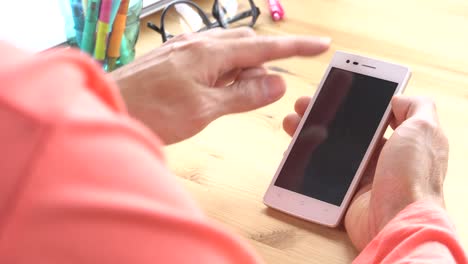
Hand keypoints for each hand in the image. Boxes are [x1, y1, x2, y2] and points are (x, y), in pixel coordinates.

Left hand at [111, 28, 329, 143]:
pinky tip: (215, 91)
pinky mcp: (174, 60)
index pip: (264, 47)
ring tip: (234, 99)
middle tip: (265, 91)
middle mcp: (198, 44)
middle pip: (247, 45)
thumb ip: (243, 95)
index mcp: (210, 53)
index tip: (321, 45)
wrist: (105, 107)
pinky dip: (223, 73)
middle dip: (264, 63)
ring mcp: (184, 50)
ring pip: (228, 52)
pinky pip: (210, 59)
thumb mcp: (205, 109)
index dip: (296, 47)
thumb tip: (277, 83)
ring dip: (242, 72)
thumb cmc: (151, 111)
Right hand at [283, 95, 448, 249]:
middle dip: (320, 116)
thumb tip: (398, 97)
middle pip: (343, 131)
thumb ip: (416, 106)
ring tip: (290, 123)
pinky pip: (320, 175)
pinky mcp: (344, 194)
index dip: (347, 103)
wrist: (397, 221)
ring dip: (307, 135)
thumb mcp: (424, 130)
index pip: (368, 117)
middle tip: (302, 106)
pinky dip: (305, 163)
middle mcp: (379, 158)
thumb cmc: (412, 175)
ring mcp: (360, 177)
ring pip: (328, 150)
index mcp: (398, 141)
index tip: (329, 91)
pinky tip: (292, 152)